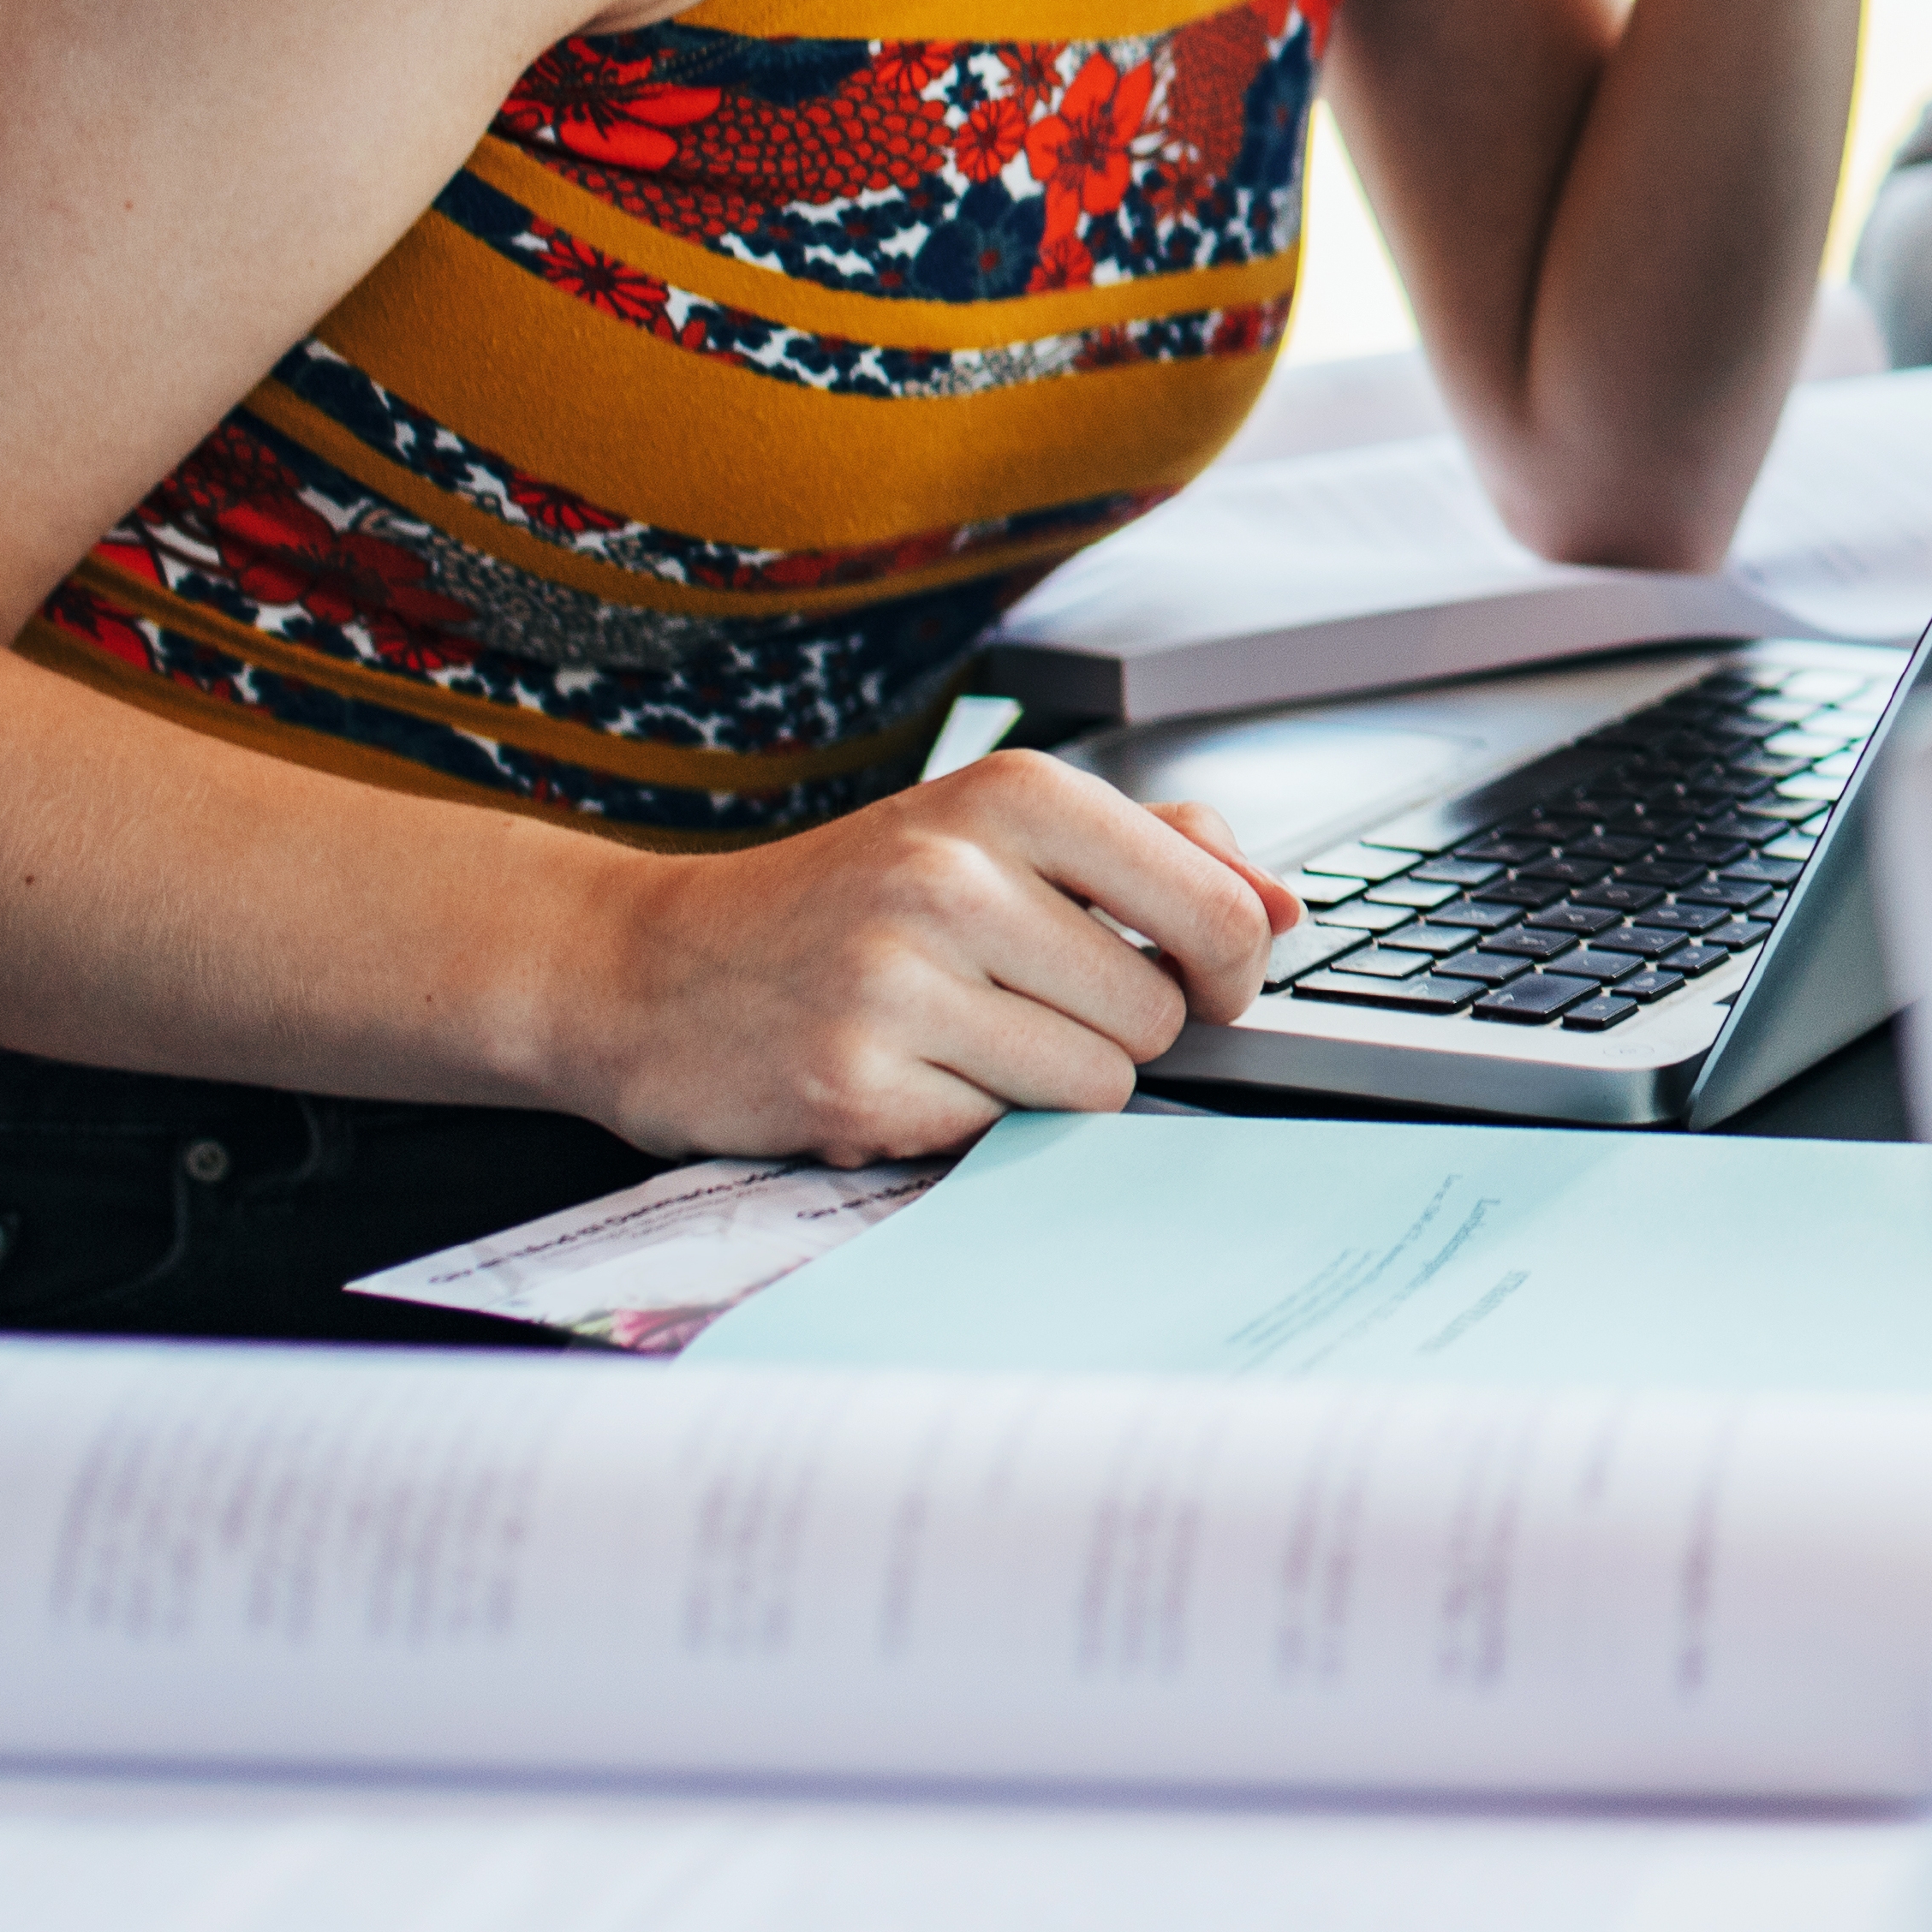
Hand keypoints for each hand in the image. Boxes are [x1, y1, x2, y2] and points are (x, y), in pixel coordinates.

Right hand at [548, 761, 1302, 1163]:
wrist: (644, 969)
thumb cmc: (849, 902)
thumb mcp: (994, 833)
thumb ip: (1157, 852)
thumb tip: (1287, 906)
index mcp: (1009, 794)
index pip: (1219, 909)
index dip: (1232, 967)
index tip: (1200, 977)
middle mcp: (952, 878)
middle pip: (1162, 1013)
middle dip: (1118, 1027)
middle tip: (1022, 1001)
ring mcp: (896, 985)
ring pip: (1097, 1086)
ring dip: (1047, 1084)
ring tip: (960, 1036)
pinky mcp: (854, 1089)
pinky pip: (1001, 1136)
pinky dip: (968, 1122)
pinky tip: (901, 1075)